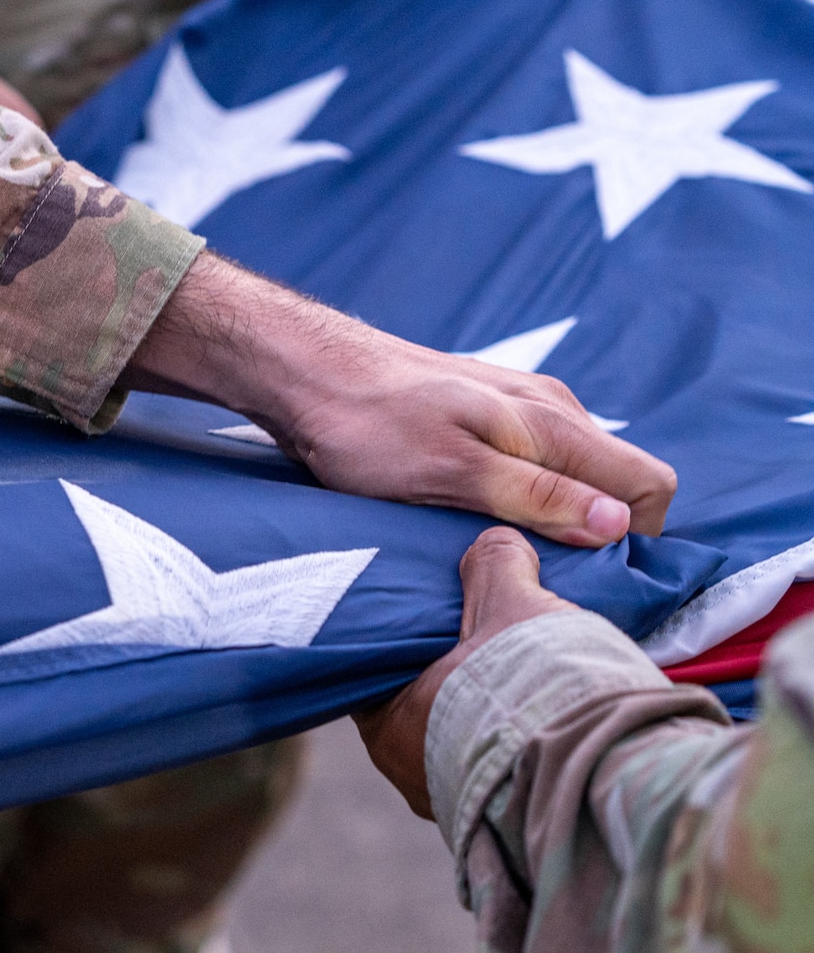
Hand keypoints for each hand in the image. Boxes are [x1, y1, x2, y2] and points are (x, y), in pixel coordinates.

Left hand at [121, 252, 677, 546]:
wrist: (301, 371)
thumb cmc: (365, 424)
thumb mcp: (449, 471)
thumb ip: (533, 494)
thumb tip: (617, 524)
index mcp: (553, 423)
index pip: (650, 485)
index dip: (636, 540)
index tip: (590, 581)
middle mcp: (549, 410)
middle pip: (616, 483)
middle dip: (596, 535)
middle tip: (541, 578)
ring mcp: (515, 410)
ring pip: (572, 475)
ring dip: (554, 519)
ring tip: (505, 557)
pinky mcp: (479, 416)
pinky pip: (530, 466)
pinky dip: (520, 499)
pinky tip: (476, 522)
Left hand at [355, 528, 574, 816]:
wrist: (608, 770)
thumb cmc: (535, 687)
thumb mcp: (512, 605)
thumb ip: (494, 565)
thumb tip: (494, 540)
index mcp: (387, 727)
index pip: (374, 674)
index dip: (403, 641)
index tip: (429, 616)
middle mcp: (410, 773)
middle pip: (420, 707)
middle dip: (449, 679)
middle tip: (480, 643)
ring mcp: (456, 801)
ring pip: (461, 740)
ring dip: (486, 714)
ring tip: (520, 677)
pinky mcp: (506, 821)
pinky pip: (501, 769)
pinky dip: (516, 743)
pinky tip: (544, 715)